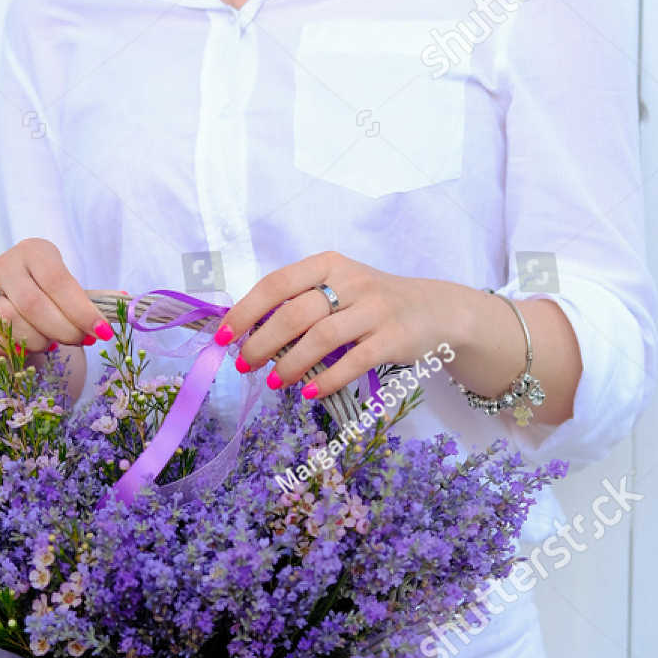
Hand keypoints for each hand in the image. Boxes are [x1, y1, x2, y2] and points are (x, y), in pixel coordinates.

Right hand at [0, 238, 112, 357]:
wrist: (17, 300)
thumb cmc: (51, 296)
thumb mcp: (74, 290)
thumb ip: (97, 300)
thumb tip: (130, 303)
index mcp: (35, 251)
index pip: (59, 282)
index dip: (82, 311)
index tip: (102, 333)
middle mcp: (4, 264)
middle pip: (34, 305)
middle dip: (63, 331)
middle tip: (79, 342)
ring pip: (11, 321)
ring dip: (38, 341)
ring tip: (51, 343)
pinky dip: (4, 349)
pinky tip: (22, 351)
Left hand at [218, 252, 465, 398]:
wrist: (435, 310)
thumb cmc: (373, 302)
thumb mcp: (339, 287)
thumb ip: (301, 301)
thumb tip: (248, 331)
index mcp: (328, 263)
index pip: (276, 284)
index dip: (245, 311)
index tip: (223, 336)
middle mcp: (351, 281)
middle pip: (294, 313)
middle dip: (261, 342)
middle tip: (245, 364)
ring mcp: (374, 309)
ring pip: (321, 338)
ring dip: (291, 364)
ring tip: (274, 382)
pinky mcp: (393, 338)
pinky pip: (354, 362)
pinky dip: (327, 380)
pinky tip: (309, 393)